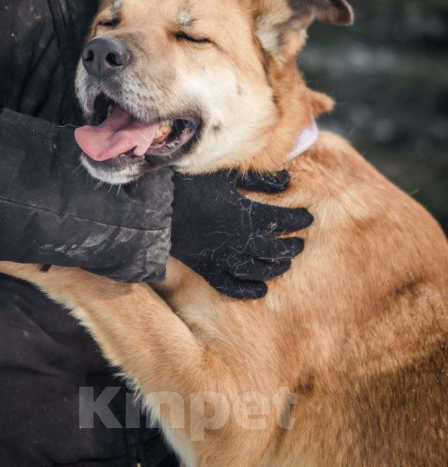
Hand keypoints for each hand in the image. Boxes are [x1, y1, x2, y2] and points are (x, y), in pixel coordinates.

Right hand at [171, 170, 311, 298]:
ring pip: (258, 269)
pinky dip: (248, 290)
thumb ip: (259, 179)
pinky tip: (261, 290)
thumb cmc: (192, 184)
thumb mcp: (227, 176)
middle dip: (291, 246)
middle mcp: (241, 240)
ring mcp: (224, 258)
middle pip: (275, 248)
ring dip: (275, 268)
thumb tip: (287, 180)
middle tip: (300, 244)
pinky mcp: (208, 269)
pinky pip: (232, 286)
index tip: (308, 217)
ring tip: (285, 265)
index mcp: (248, 215)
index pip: (283, 219)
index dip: (298, 219)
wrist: (157, 206)